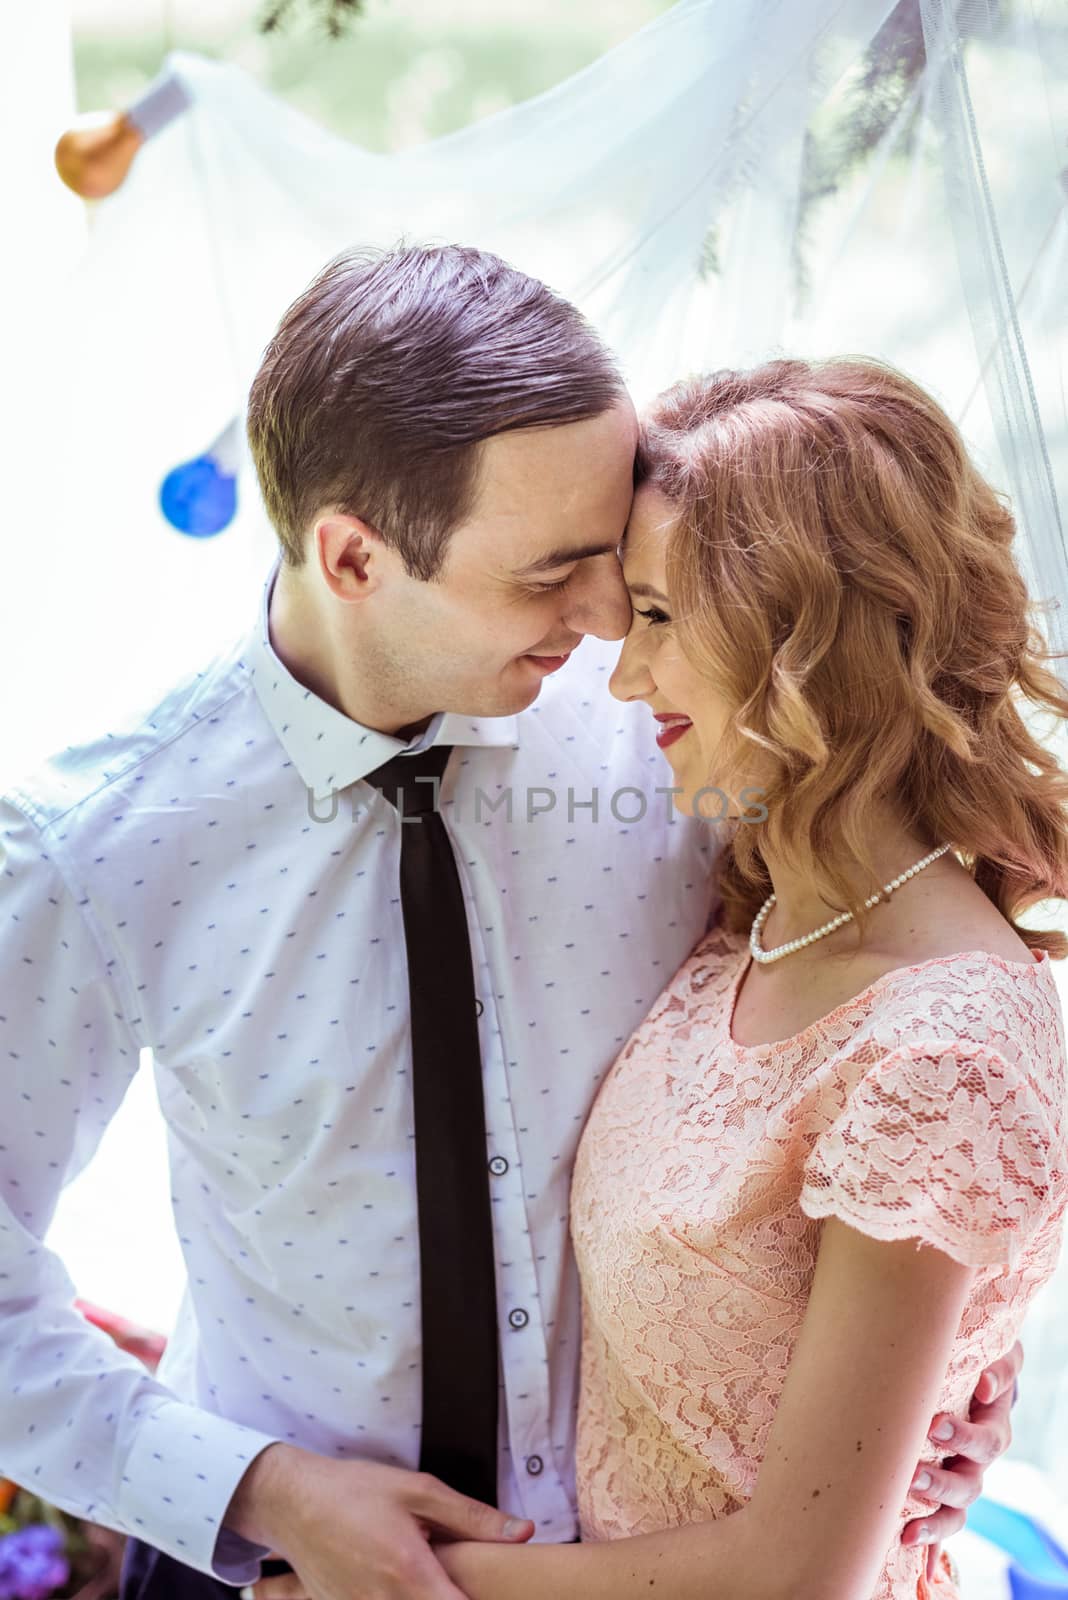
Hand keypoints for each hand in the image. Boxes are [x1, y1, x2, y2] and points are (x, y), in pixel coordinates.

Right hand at [225, 1445, 533, 1599]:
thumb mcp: (417, 1490)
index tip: (498, 1593)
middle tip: (463, 1580)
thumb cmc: (354, 1491)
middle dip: (457, 1596)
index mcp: (410, 1573)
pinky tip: (402, 1582)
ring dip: (425, 1596)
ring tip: (432, 1576)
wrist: (293, 1503)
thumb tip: (522, 1532)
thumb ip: (473, 1517)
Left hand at [901, 1340, 1022, 1582]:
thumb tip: (985, 1384)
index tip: (935, 1425)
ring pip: (956, 1510)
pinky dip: (932, 1545)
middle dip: (941, 1483)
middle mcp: (978, 1459)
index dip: (964, 1438)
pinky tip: (916, 1560)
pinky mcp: (945, 1490)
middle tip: (914, 1475)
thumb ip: (998, 1365)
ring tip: (907, 1524)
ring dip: (933, 1519)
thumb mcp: (995, 1352)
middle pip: (969, 1483)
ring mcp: (963, 1478)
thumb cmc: (976, 1356)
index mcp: (991, 1425)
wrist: (971, 1371)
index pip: (986, 1440)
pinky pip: (942, 1525)